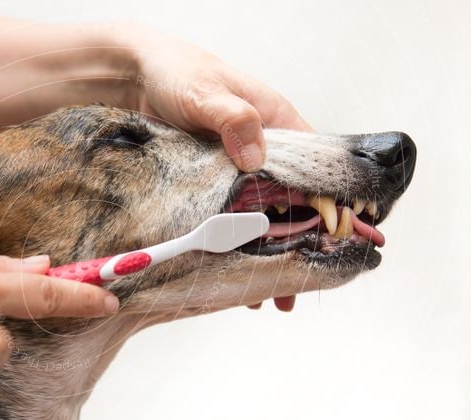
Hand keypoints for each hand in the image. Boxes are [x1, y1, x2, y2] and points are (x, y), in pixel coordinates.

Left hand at [126, 27, 310, 310]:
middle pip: (293, 200)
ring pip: (264, 215)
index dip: (328, 203)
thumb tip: (255, 154)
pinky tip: (236, 272)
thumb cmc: (179, 74)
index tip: (333, 237)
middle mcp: (263, 148)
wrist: (138, 79)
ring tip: (272, 294)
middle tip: (298, 282)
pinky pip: (232, 217)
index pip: (317, 166)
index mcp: (275, 122)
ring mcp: (238, 168)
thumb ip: (232, 118)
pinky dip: (236, 242)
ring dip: (268, 250)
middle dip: (300, 241)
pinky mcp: (213, 182)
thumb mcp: (206, 94)